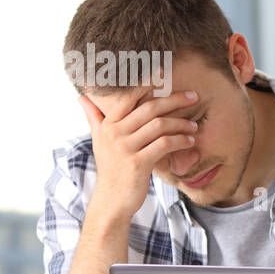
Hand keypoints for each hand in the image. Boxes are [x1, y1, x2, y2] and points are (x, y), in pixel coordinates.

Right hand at [79, 90, 199, 225]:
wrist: (111, 200)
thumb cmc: (111, 169)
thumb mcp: (99, 141)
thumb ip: (94, 117)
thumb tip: (81, 96)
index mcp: (107, 125)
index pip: (128, 97)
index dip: (146, 83)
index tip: (162, 73)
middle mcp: (114, 133)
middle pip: (149, 108)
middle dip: (174, 100)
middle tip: (193, 96)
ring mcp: (126, 148)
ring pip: (159, 126)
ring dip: (181, 123)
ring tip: (194, 125)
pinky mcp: (138, 163)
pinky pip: (164, 145)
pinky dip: (180, 140)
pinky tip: (190, 141)